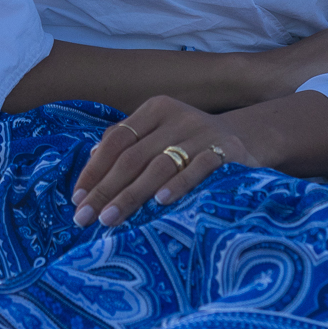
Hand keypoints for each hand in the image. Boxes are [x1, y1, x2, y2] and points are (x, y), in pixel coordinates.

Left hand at [73, 97, 258, 226]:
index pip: (116, 140)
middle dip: (105, 190)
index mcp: (156, 109)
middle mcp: (177, 117)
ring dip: (132, 194)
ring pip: (160, 165)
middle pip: (133, 156)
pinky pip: (199, 168)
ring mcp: (203, 133)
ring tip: (111, 219)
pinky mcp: (227, 150)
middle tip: (85, 218)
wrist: (250, 137)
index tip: (77, 198)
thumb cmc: (193, 142)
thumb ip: (129, 143)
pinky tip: (161, 202)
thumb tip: (90, 161)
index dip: (94, 170)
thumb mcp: (161, 133)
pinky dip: (179, 185)